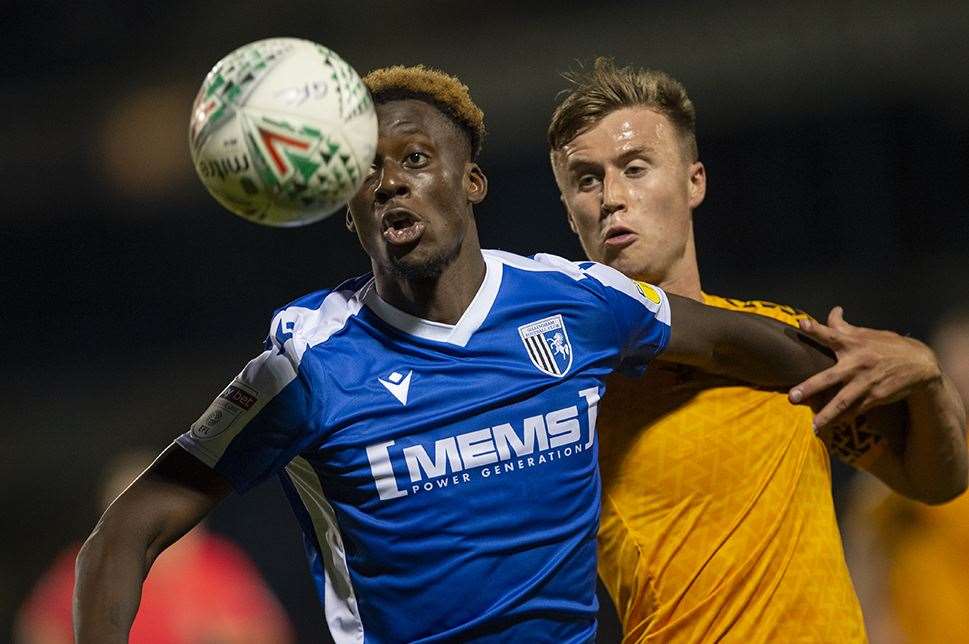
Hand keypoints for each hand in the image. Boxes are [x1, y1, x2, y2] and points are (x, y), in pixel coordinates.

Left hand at [788, 306, 941, 429]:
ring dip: (827, 414)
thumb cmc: (887, 346)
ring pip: (843, 401)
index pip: (832, 334)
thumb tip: (833, 311)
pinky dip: (844, 418)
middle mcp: (857, 363)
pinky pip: (856, 410)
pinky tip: (830, 426)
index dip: (816, 329)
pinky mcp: (876, 397)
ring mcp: (866, 382)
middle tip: (792, 397)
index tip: (801, 324)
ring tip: (813, 425)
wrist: (920, 364)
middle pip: (830, 377)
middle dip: (810, 387)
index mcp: (854, 344)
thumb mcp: (868, 334)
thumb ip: (845, 327)